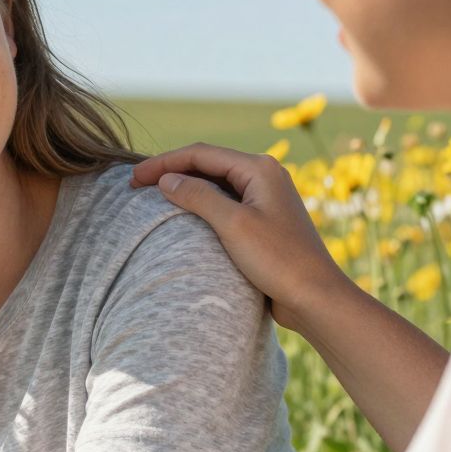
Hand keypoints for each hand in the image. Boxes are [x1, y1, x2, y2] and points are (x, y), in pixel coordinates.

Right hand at [131, 143, 344, 333]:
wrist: (315, 297)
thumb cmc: (278, 260)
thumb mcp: (232, 225)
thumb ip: (198, 196)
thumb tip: (167, 180)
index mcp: (259, 168)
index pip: (201, 154)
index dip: (164, 162)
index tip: (134, 178)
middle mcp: (265, 176)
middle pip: (208, 164)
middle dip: (172, 171)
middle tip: (137, 185)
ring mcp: (266, 198)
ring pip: (217, 183)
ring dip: (186, 187)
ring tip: (155, 197)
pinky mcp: (264, 221)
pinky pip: (226, 203)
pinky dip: (202, 204)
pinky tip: (185, 216)